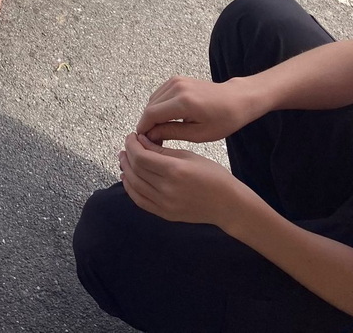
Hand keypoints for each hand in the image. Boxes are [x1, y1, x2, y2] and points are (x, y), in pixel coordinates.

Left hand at [120, 133, 255, 228]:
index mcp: (175, 170)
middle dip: (128, 155)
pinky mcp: (165, 214)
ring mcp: (164, 204)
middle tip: (128, 145)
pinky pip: (140, 201)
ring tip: (124, 159)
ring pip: (134, 185)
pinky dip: (130, 189)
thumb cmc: (213, 176)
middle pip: (136, 170)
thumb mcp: (189, 156)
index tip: (132, 136)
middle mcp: (167, 189)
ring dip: (126, 170)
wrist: (228, 205)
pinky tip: (128, 178)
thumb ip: (162, 150)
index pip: (141, 156)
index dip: (132, 144)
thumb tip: (141, 141)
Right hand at [136, 75, 255, 144]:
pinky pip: (159, 95)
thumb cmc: (224, 119)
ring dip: (152, 116)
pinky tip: (167, 119)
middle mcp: (177, 88)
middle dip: (148, 124)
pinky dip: (158, 107)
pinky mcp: (177, 80)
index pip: (151, 114)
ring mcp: (176, 81)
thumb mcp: (199, 134)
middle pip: (149, 107)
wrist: (237, 99)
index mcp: (184, 102)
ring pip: (152, 101)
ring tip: (162, 131)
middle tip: (154, 140)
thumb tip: (151, 136)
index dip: (143, 129)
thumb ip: (172, 133)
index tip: (143, 141)